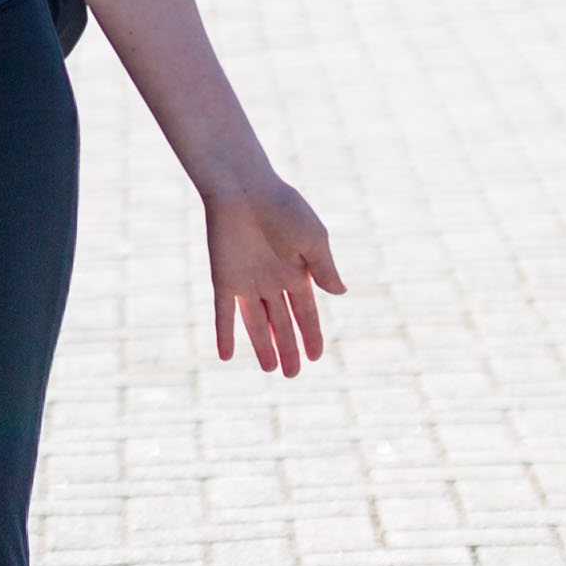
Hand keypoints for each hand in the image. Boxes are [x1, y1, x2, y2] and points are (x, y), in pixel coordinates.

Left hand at [204, 173, 345, 376]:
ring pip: (256, 324)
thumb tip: (341, 294)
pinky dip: (225, 334)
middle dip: (288, 349)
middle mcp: (272, 281)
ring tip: (271, 370)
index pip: (305, 312)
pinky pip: (224, 313)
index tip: (316, 357)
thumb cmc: (283, 208)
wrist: (244, 189)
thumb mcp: (313, 239)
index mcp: (296, 272)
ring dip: (263, 347)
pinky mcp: (224, 279)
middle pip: (281, 323)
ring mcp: (247, 282)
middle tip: (292, 376)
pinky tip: (226, 355)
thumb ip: (324, 268)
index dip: (311, 335)